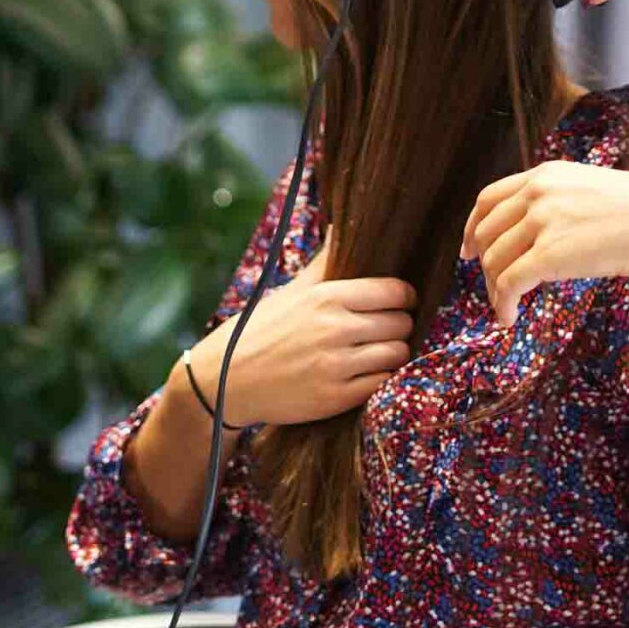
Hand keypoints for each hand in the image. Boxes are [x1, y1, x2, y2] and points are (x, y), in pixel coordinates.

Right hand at [186, 251, 417, 427]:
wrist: (225, 381)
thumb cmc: (260, 330)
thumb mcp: (291, 291)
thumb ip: (324, 263)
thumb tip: (341, 228)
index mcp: (326, 297)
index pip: (395, 291)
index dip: (404, 296)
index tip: (399, 301)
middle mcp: (335, 329)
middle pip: (401, 323)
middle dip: (399, 325)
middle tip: (388, 328)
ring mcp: (336, 366)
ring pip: (397, 354)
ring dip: (394, 352)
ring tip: (380, 350)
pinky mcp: (335, 398)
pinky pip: (382, 383)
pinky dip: (381, 378)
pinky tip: (368, 372)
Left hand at [460, 160, 628, 327]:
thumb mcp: (590, 189)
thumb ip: (559, 200)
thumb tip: (537, 227)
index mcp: (545, 175)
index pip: (489, 198)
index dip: (472, 226)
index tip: (469, 248)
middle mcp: (537, 193)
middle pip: (486, 231)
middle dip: (483, 262)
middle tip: (493, 285)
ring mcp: (541, 222)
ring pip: (493, 260)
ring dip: (494, 289)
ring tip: (506, 306)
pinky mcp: (547, 255)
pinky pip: (508, 284)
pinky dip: (502, 305)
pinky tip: (509, 319)